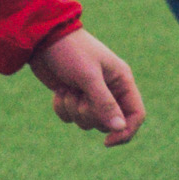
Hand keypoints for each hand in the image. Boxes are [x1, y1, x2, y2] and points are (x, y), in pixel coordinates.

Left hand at [29, 28, 144, 146]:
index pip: (136, 114)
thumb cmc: (70, 51)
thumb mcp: (88, 76)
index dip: (125, 131)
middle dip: (89, 114)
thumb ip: (104, 103)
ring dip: (73, 109)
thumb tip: (119, 128)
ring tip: (67, 88)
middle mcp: (110, 89)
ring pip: (87, 121)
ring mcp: (90, 93)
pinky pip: (69, 117)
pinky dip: (62, 107)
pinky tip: (58, 90)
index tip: (107, 142)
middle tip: (78, 96)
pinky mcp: (73, 96)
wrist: (42, 37)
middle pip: (108, 122)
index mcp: (122, 80)